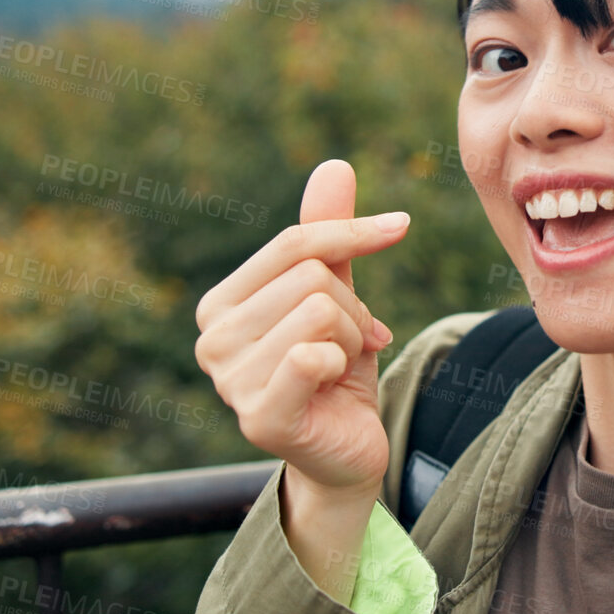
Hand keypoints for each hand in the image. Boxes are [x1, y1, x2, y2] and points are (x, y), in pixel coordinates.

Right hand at [194, 159, 408, 495]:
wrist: (346, 450)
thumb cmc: (335, 369)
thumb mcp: (337, 294)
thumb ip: (329, 234)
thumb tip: (335, 164)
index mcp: (221, 304)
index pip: (295, 243)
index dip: (354, 232)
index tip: (401, 226)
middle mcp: (212, 339)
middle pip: (313, 277)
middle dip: (353, 307)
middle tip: (353, 341)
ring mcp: (229, 381)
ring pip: (321, 311)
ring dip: (351, 337)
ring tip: (340, 365)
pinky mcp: (259, 417)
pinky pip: (310, 354)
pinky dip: (340, 362)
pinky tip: (333, 385)